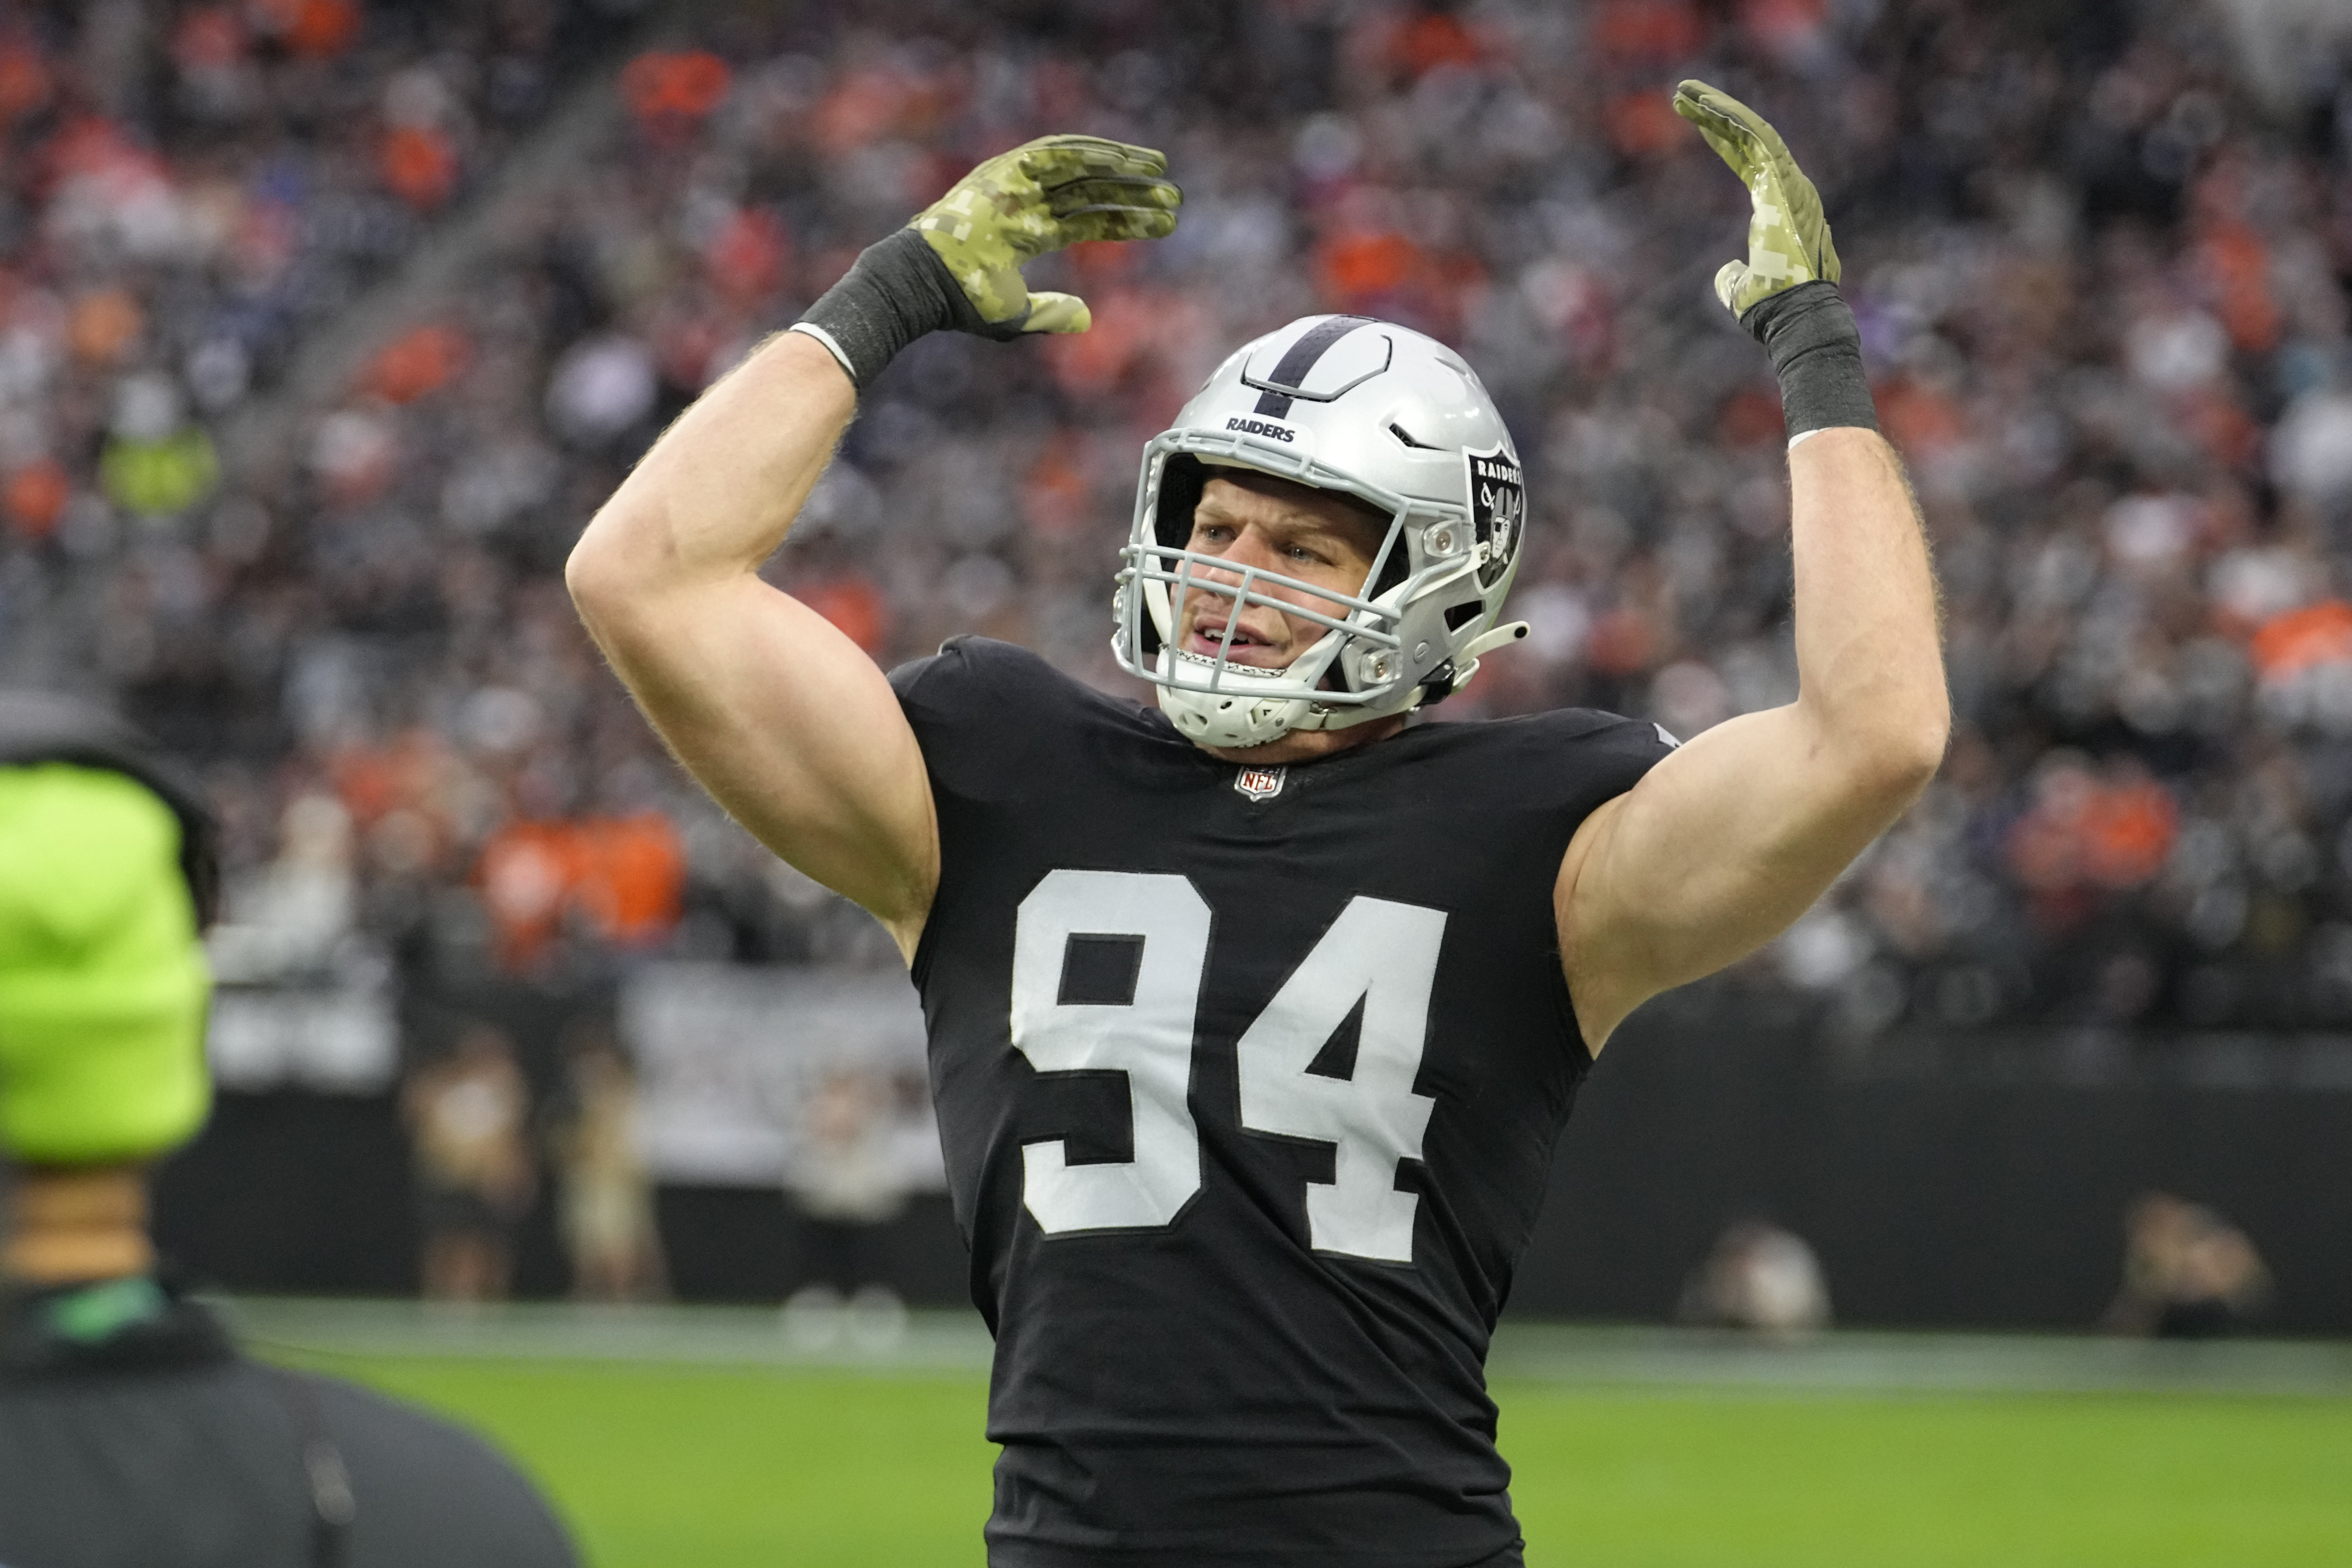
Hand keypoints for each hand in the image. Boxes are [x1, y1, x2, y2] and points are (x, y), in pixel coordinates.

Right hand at [908, 134, 1180, 336]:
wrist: (924, 283)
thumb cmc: (962, 301)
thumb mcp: (1015, 315)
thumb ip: (1052, 314)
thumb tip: (1089, 319)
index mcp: (1029, 232)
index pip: (1088, 221)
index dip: (1126, 220)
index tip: (1164, 223)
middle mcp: (1026, 202)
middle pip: (1090, 190)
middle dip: (1132, 192)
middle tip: (1174, 195)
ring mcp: (1014, 184)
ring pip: (1078, 167)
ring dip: (1118, 165)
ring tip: (1159, 168)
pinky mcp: (1003, 170)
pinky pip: (1053, 154)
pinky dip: (1087, 152)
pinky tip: (1121, 157)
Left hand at [1673, 81, 1838, 319]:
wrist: (1793, 313)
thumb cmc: (1771, 307)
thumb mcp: (1742, 289)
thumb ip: (1733, 275)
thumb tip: (1726, 270)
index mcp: (1777, 205)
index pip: (1748, 160)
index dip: (1722, 138)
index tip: (1697, 120)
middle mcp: (1786, 186)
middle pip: (1747, 138)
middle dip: (1715, 113)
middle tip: (1682, 94)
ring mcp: (1788, 181)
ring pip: (1751, 130)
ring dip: (1718, 107)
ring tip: (1685, 90)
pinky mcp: (1784, 181)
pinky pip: (1758, 137)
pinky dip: (1733, 117)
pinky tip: (1707, 103)